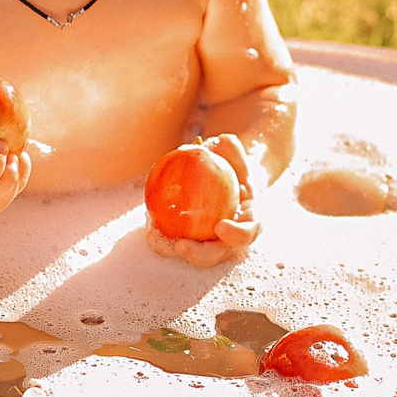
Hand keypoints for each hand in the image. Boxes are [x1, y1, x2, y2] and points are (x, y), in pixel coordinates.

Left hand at [144, 134, 259, 267]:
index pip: (247, 233)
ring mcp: (208, 243)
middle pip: (216, 254)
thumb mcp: (235, 155)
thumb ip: (230, 149)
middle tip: (182, 244)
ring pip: (191, 254)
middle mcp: (228, 239)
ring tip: (154, 236)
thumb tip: (214, 142)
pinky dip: (161, 235)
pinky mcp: (189, 240)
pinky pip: (174, 241)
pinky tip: (148, 222)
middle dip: (199, 254)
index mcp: (248, 222)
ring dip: (171, 249)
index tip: (220, 227)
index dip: (236, 235)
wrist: (225, 179)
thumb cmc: (232, 166)